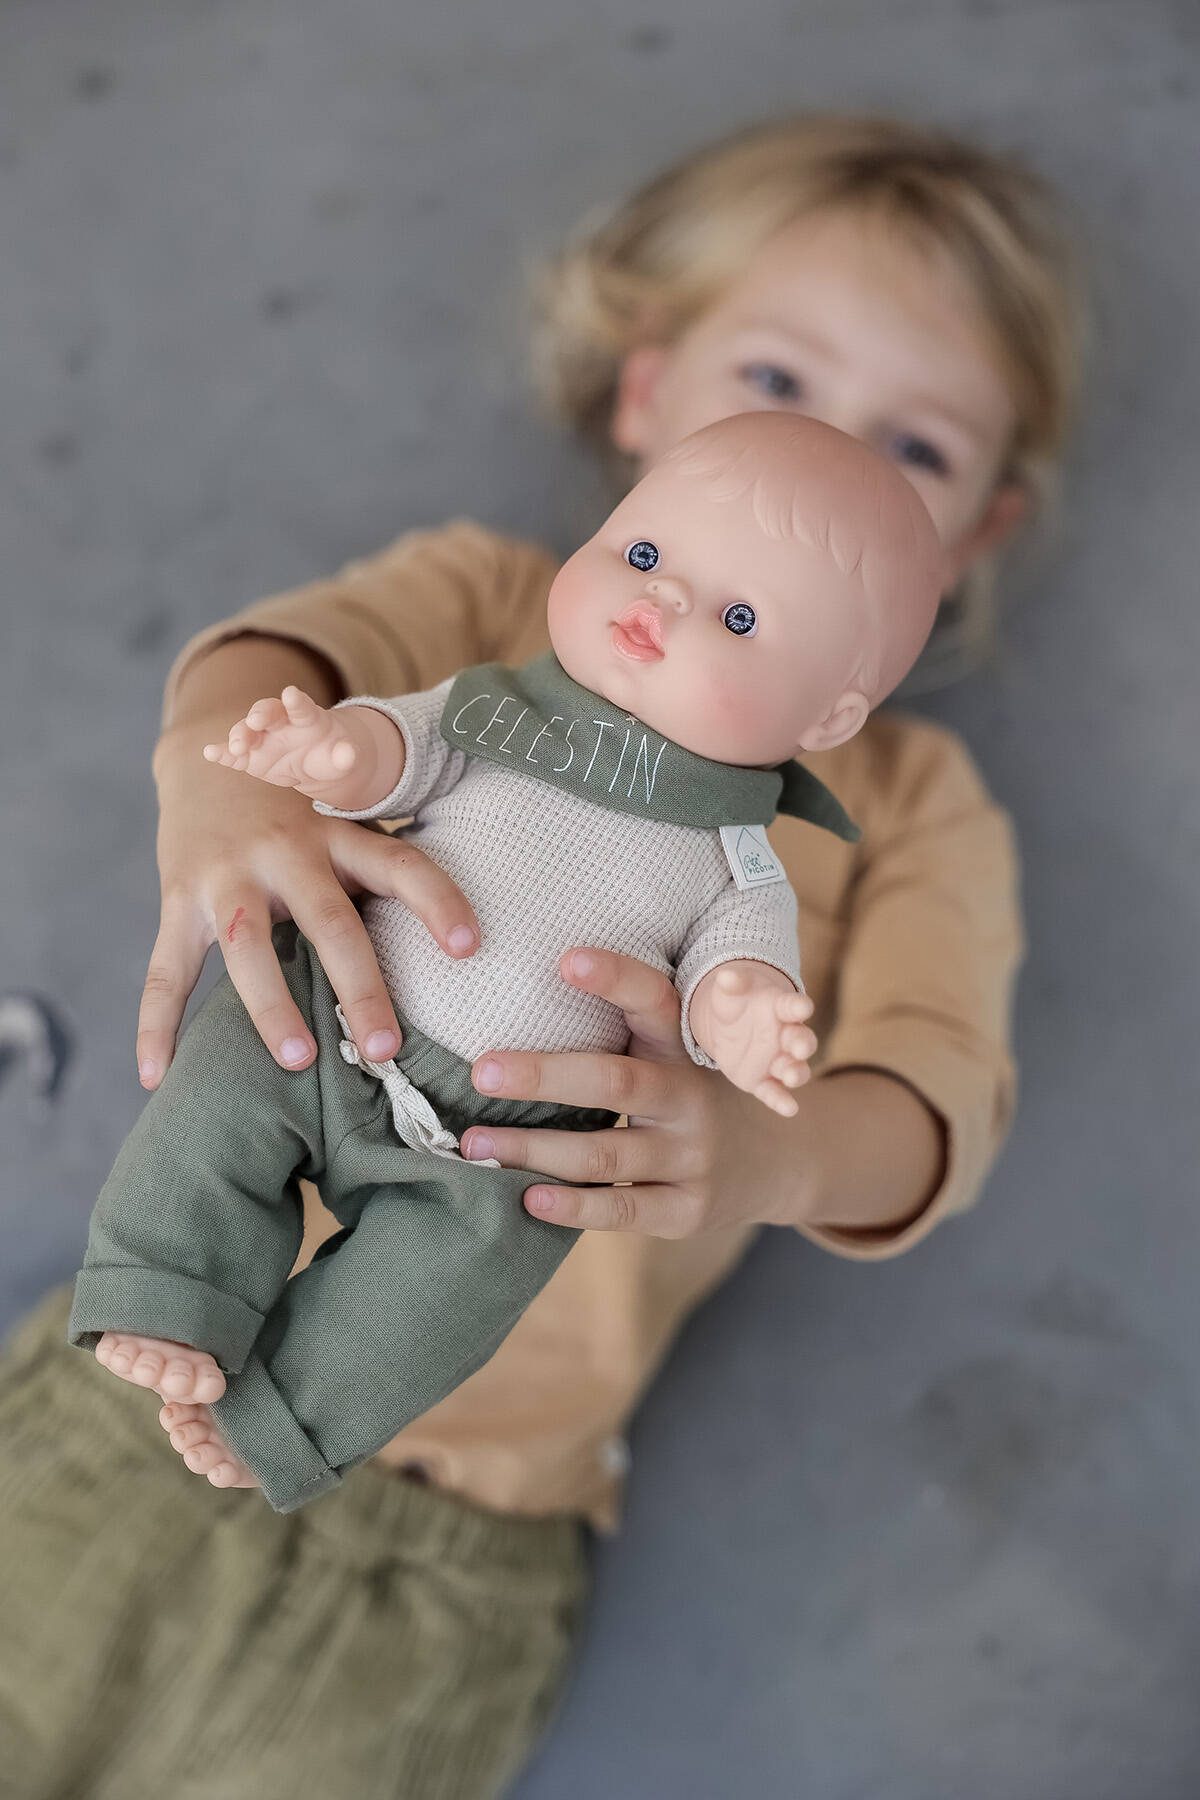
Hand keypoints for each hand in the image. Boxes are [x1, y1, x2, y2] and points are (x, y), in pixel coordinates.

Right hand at [139, 644, 477, 1089]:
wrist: (211, 753)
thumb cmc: (303, 811)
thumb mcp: (349, 820)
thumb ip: (386, 872)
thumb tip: (471, 947)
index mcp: (340, 834)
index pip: (400, 864)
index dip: (437, 901)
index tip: (469, 946)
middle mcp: (287, 851)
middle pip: (330, 919)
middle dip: (359, 985)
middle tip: (386, 1046)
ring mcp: (227, 875)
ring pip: (248, 946)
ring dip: (273, 1006)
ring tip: (298, 1062)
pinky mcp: (178, 899)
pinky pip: (166, 969)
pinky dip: (157, 1025)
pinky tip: (157, 1076)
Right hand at [203, 686, 402, 810]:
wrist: (314, 761)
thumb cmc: (330, 754)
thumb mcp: (342, 758)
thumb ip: (345, 757)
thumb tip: (349, 756)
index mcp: (307, 717)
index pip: (301, 706)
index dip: (296, 700)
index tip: (291, 693)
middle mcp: (280, 721)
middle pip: (267, 711)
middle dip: (260, 714)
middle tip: (256, 721)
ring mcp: (262, 737)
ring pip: (246, 730)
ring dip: (240, 736)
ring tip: (238, 747)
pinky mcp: (249, 755)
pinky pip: (232, 753)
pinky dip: (221, 752)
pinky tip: (209, 753)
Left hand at [459, 948, 814, 1236]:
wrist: (776, 1164)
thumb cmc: (693, 1096)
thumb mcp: (676, 1055)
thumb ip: (624, 1035)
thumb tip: (516, 1008)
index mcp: (682, 1048)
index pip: (654, 1001)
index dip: (616, 978)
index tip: (566, 959)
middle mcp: (691, 1097)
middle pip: (616, 1081)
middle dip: (543, 1076)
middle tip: (482, 1071)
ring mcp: (693, 1157)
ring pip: (605, 1152)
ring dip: (533, 1149)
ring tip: (474, 1146)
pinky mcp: (687, 1210)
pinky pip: (623, 1206)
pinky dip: (573, 1205)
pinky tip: (528, 1198)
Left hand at [688, 962, 815, 1117]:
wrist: (728, 1025)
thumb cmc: (735, 1002)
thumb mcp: (730, 990)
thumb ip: (731, 983)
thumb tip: (725, 976)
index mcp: (780, 1008)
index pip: (793, 1006)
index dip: (798, 1007)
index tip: (803, 1007)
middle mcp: (786, 1035)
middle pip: (802, 1040)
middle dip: (802, 1043)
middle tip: (800, 1047)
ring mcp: (777, 1060)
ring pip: (794, 1068)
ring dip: (796, 1073)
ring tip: (791, 1076)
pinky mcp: (763, 1081)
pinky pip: (775, 1092)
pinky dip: (783, 1101)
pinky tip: (789, 1109)